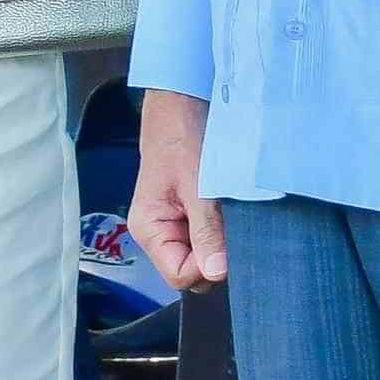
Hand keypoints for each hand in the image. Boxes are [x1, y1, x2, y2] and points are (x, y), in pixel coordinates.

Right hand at [131, 90, 225, 287]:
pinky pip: (208, 236)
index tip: (227, 245)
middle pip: (191, 270)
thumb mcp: (197, 185)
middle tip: (231, 226)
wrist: (182, 103)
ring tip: (228, 211)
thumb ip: (205, 230)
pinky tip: (228, 208)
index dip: (206, 267)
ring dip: (221, 241)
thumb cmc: (181, 136)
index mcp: (149, 229)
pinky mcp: (189, 214)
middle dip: (215, 257)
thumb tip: (215, 273)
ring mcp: (174, 224)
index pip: (179, 276)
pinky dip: (222, 229)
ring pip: (203, 255)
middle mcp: (158, 232)